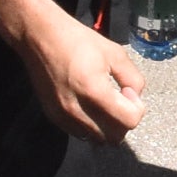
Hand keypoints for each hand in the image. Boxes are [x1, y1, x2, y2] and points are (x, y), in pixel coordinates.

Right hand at [20, 8, 147, 141]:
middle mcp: (77, 110)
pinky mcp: (53, 117)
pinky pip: (80, 133)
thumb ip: (133, 79)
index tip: (128, 92)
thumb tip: (135, 98)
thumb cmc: (77, 41)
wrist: (40, 37)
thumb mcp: (115, 53)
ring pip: (97, 139)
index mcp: (94, 91)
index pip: (129, 121)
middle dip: (123, 120)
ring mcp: (63, 116)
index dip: (136, 108)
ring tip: (104, 103)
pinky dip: (91, 125)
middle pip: (115, 137)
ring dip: (107, 126)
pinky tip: (89, 105)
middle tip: (120, 99)